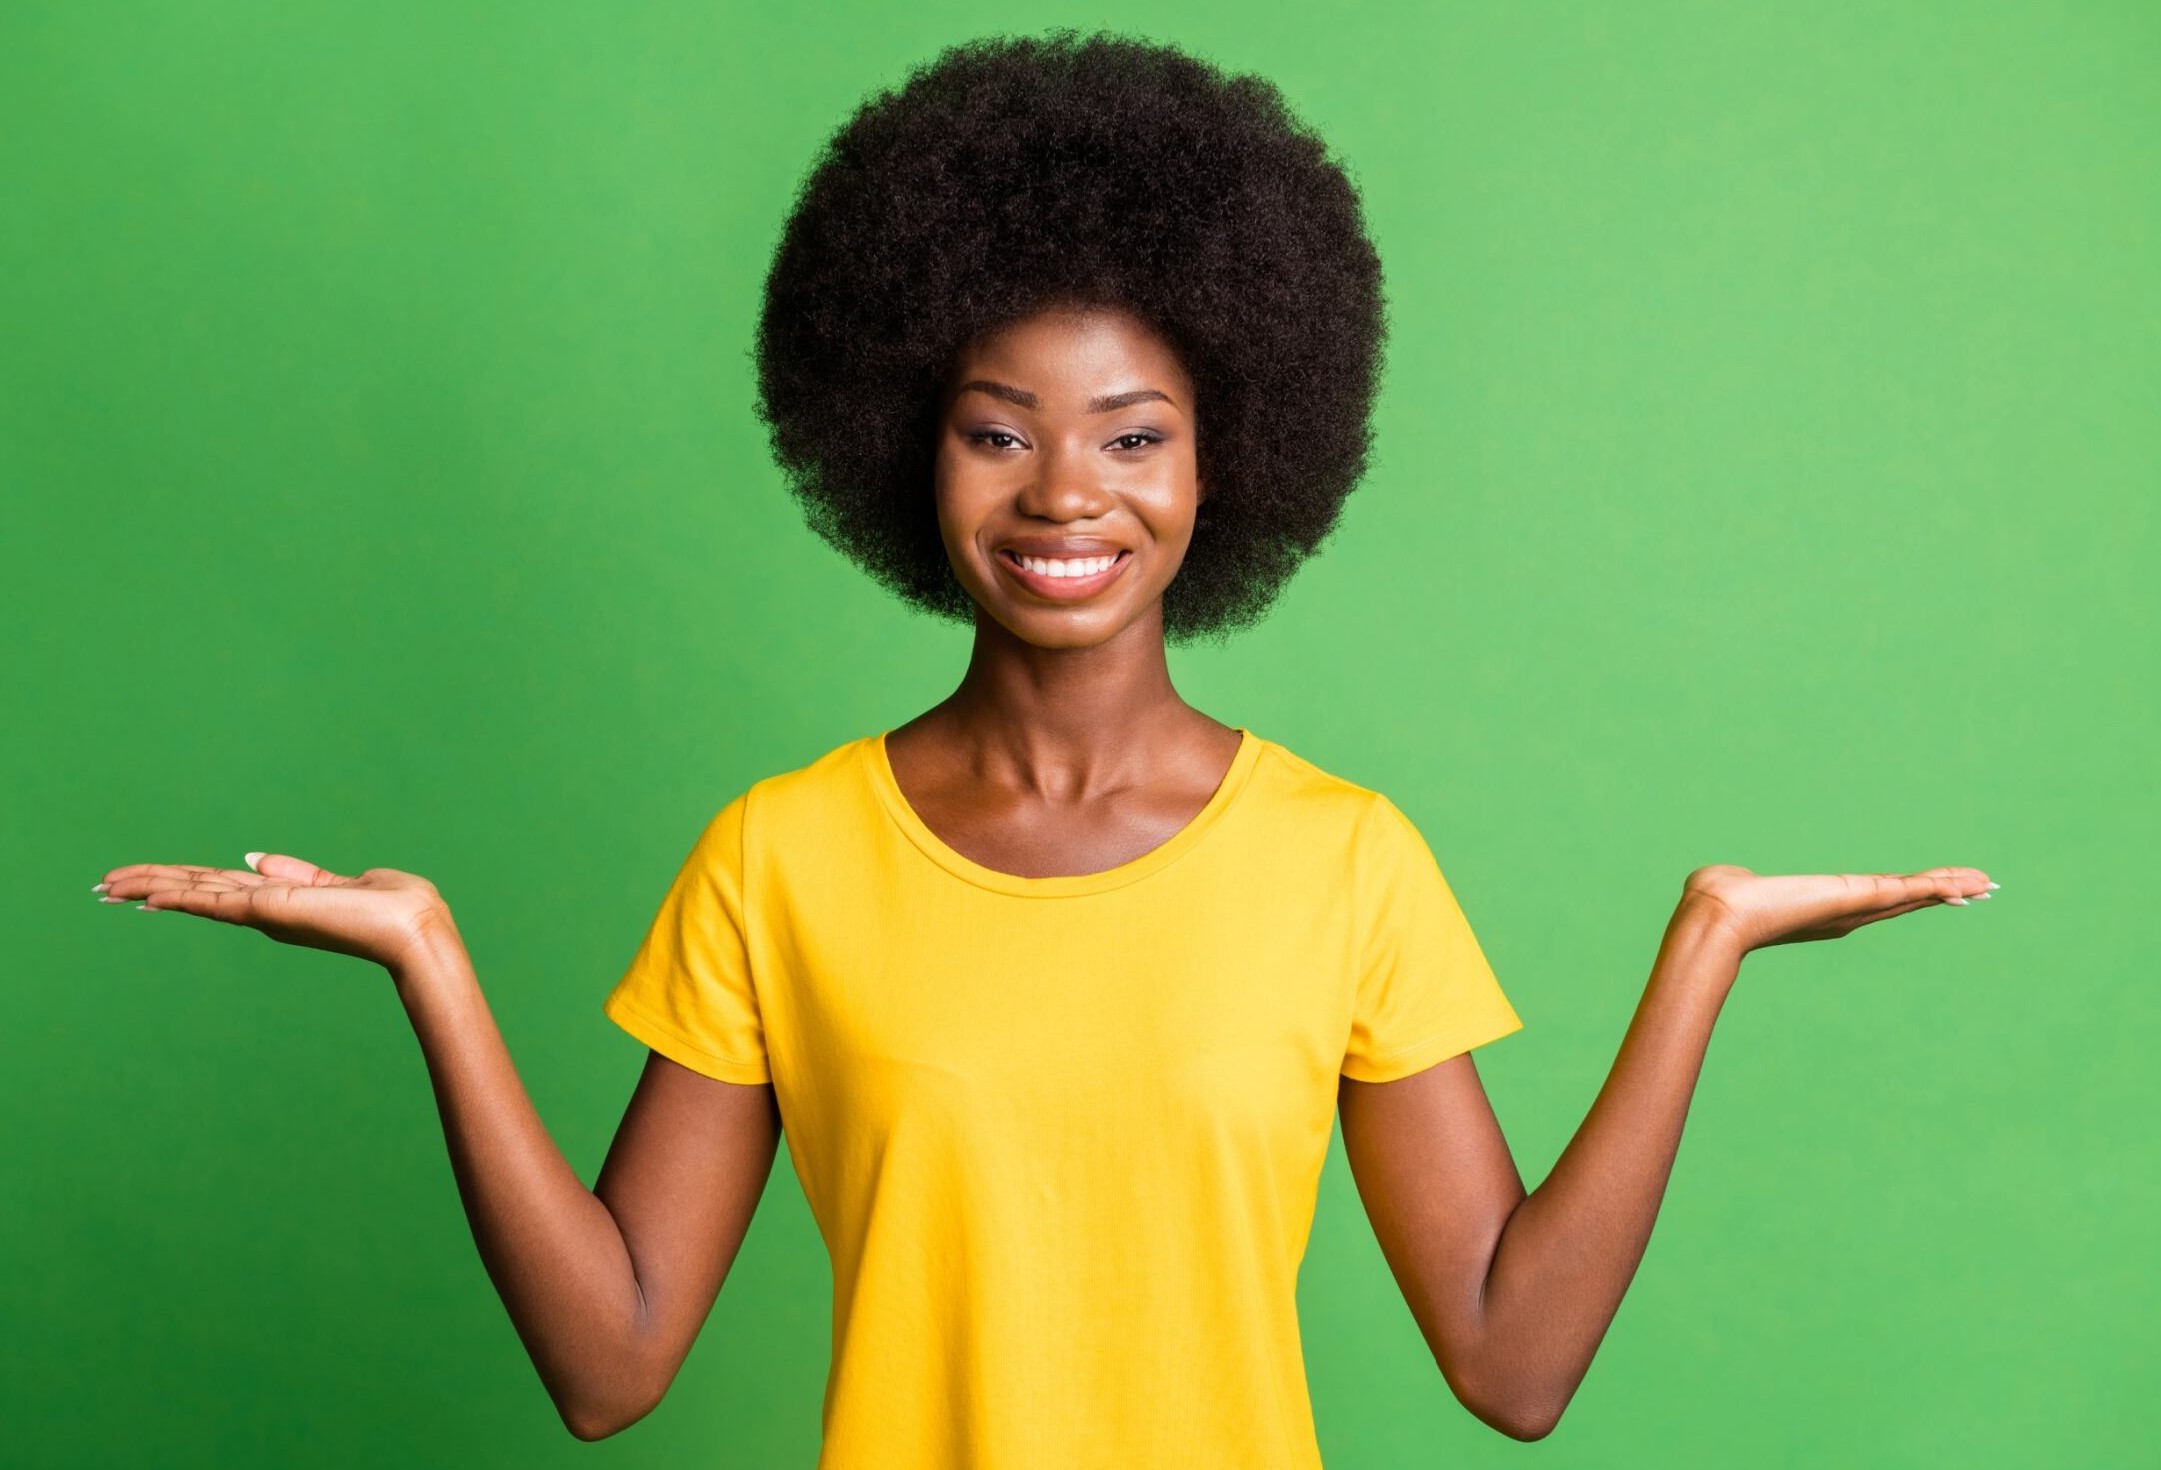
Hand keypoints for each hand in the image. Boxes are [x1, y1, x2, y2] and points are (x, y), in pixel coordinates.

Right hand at [94, 853, 454, 972]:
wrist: (414, 930)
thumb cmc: (393, 908)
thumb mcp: (337, 882)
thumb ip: (294, 873)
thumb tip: (254, 856)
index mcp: (278, 899)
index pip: (215, 886)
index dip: (175, 881)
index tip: (137, 882)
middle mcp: (264, 909)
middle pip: (194, 890)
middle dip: (148, 886)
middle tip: (100, 886)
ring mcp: (264, 912)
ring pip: (195, 895)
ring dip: (150, 889)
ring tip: (107, 887)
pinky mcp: (271, 912)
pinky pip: (216, 902)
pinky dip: (181, 897)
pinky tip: (147, 896)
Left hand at [1679, 863, 1995, 955]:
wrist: (1720, 914)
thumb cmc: (1719, 900)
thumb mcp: (1737, 886)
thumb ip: (1738, 882)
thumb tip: (1723, 878)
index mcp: (1823, 909)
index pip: (1875, 899)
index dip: (1907, 895)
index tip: (1932, 891)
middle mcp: (1845, 913)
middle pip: (1906, 899)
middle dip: (1942, 893)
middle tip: (1980, 889)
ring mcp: (1855, 907)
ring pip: (1914, 895)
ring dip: (1952, 887)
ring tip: (1987, 884)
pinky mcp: (1859, 897)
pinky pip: (1911, 890)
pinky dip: (1941, 886)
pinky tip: (1970, 884)